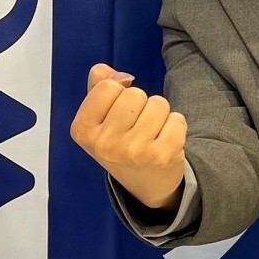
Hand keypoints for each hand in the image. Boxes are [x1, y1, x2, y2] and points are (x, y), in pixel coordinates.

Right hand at [70, 63, 186, 211]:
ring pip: (158, 103)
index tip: (117, 114)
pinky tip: (165, 142)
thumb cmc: (120, 144)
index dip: (118, 93)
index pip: (108, 86)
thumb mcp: (98, 119)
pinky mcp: (162, 156)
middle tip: (136, 127)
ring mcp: (133, 151)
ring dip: (159, 114)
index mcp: (82, 130)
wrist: (145, 185)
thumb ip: (98, 87)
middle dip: (140, 104)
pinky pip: (177, 119)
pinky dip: (175, 126)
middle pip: (135, 94)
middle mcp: (104, 143)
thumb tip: (112, 72)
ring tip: (151, 134)